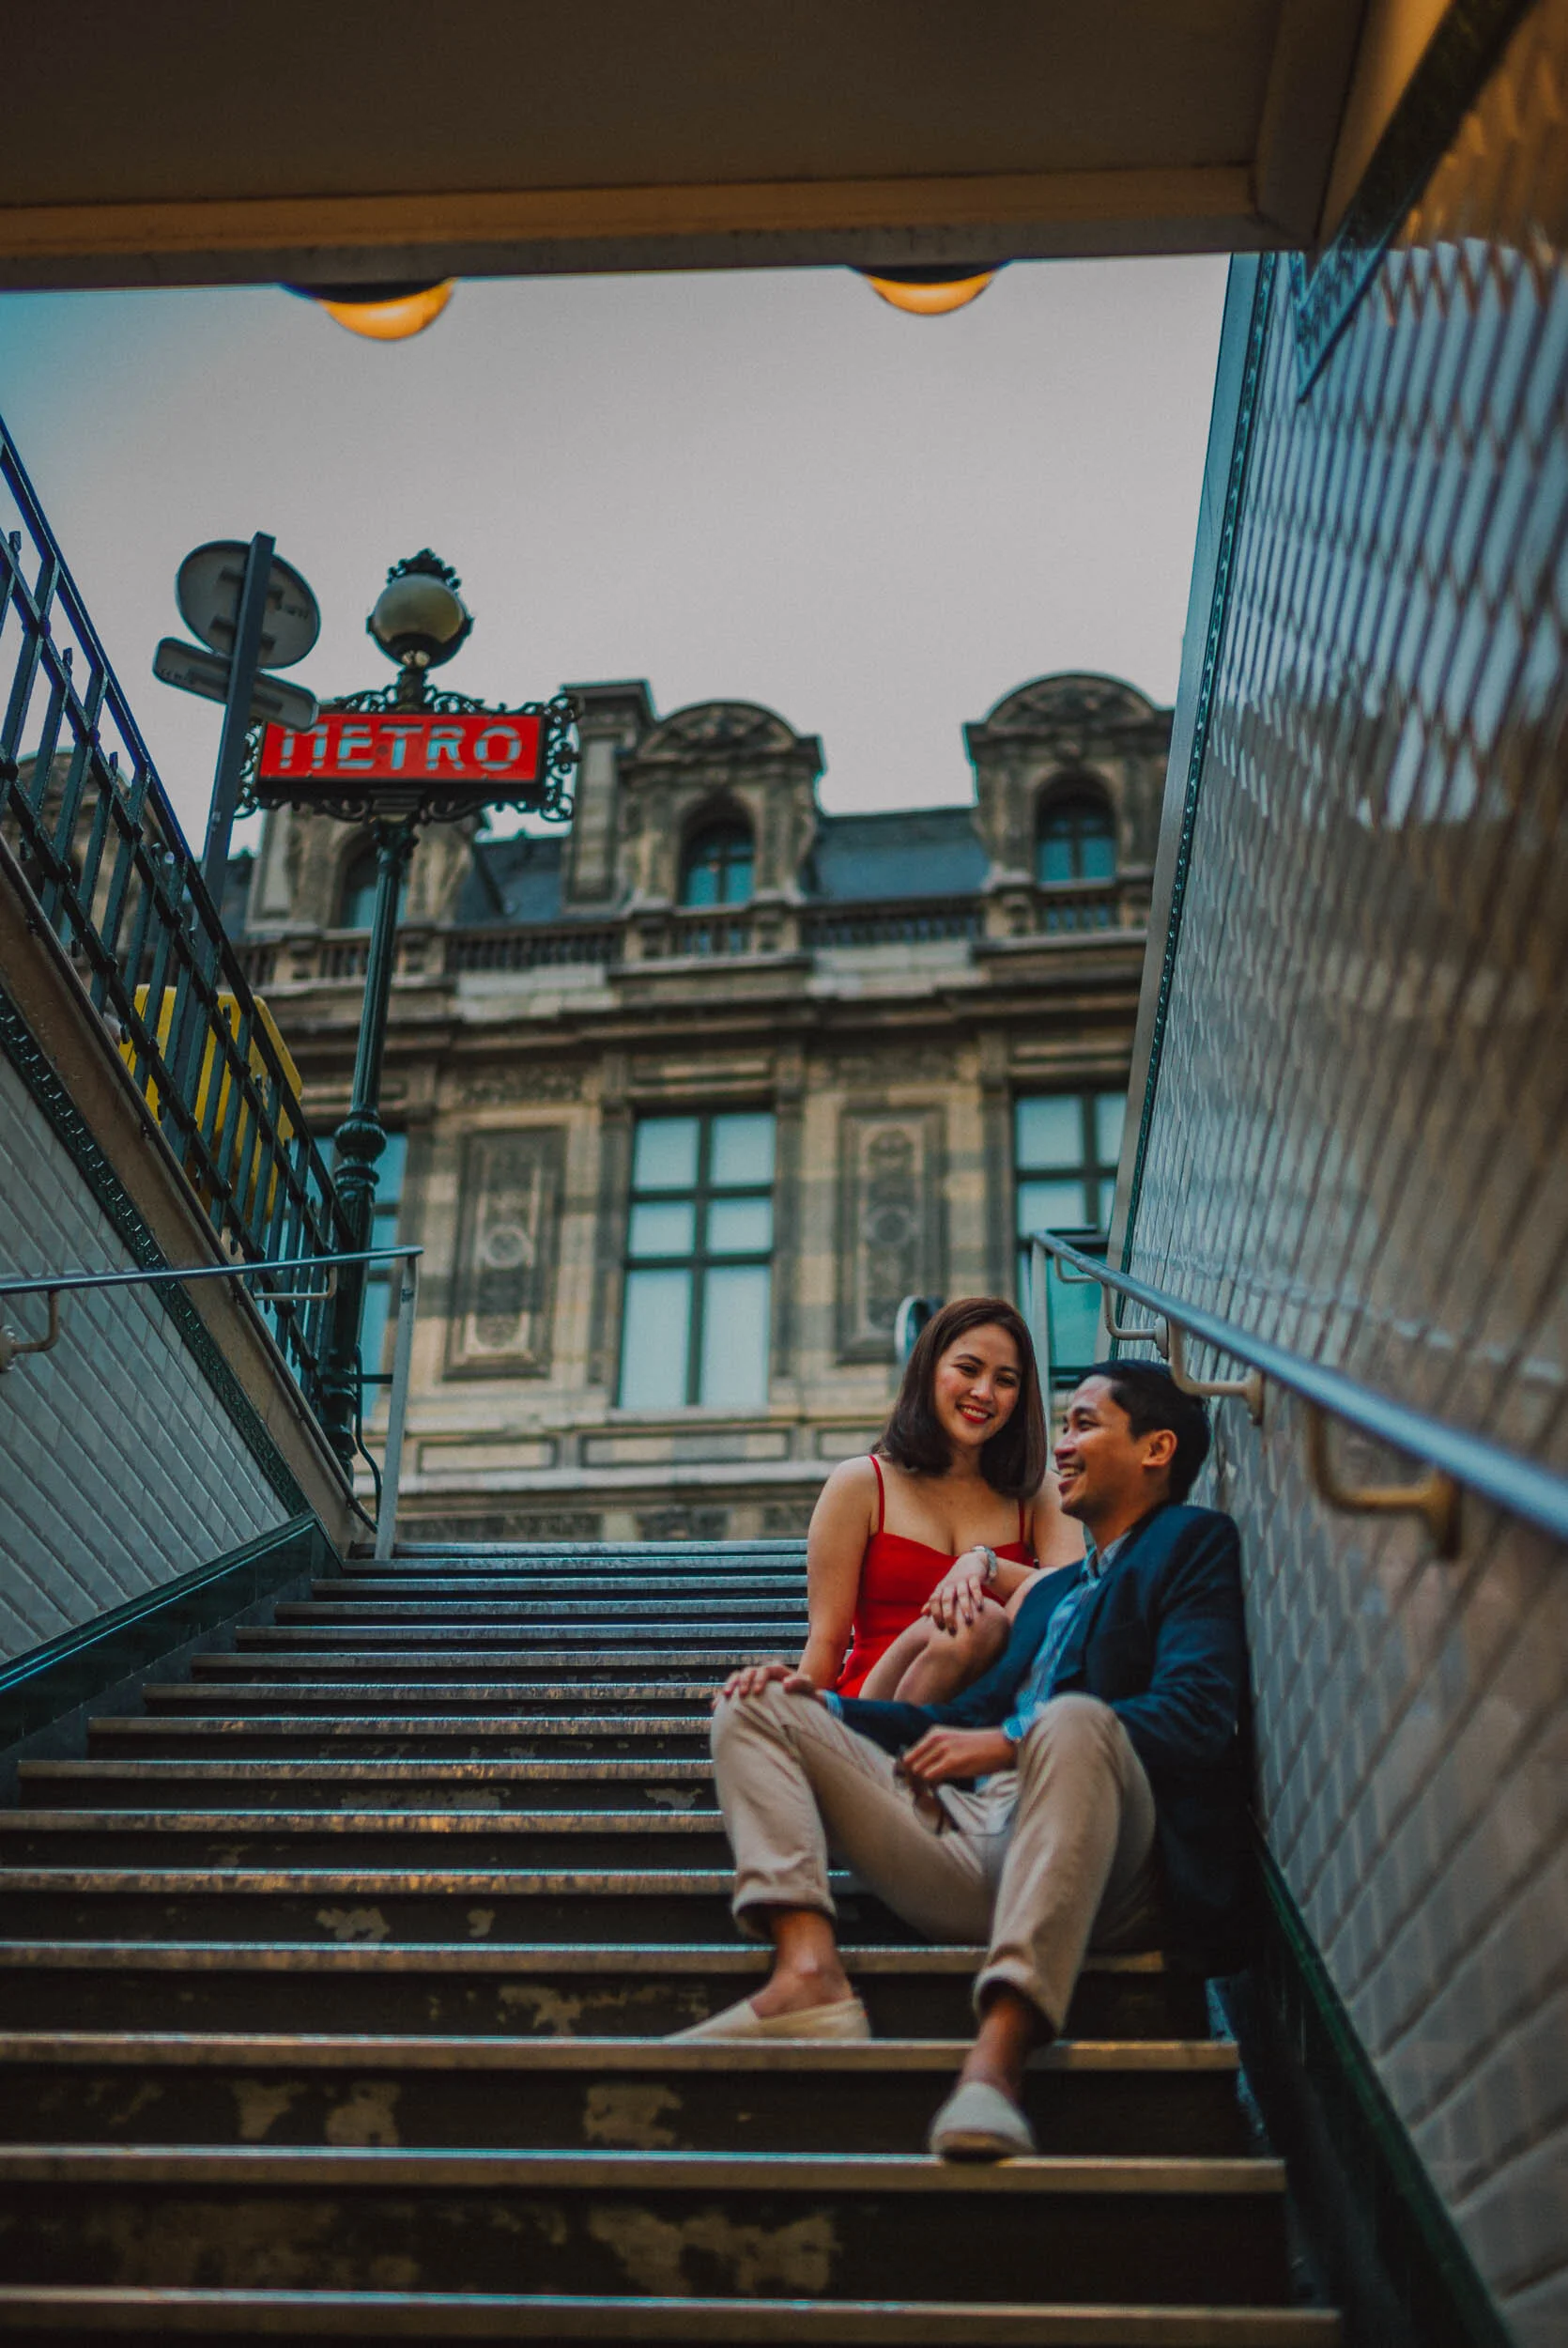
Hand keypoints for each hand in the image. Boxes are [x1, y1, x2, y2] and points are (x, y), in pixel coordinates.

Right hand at [718, 1659, 820, 1703]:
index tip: (756, 1692)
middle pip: (748, 1672)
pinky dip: (723, 1697)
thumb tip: (785, 1684)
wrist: (803, 1699)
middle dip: (742, 1682)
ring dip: (730, 1685)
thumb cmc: (807, 1693)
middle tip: (740, 1695)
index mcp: (776, 1671)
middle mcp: (763, 1673)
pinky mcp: (748, 1692)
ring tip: (725, 1696)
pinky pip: (732, 1691)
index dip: (759, 1679)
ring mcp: (754, 1681)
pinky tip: (715, 1706)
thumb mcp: (808, 1687)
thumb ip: (800, 1683)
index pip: (764, 1670)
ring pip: (738, 1678)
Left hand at [897, 1726, 1016, 1786]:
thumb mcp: (952, 1744)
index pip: (908, 1756)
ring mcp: (943, 1748)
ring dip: (922, 1784)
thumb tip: (919, 1773)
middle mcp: (935, 1738)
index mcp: (933, 1734)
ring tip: (931, 1790)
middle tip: (922, 1791)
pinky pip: (930, 1776)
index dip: (909, 1772)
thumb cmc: (978, 1749)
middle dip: (914, 1779)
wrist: (999, 1746)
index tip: (914, 1784)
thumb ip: (935, 1754)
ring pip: (919, 1771)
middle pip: (911, 1765)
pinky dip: (931, 1785)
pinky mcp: (952, 1760)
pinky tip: (939, 1788)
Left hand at [923, 1549, 991, 1635]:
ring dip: (964, 1607)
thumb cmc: (954, 1582)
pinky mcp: (974, 1577)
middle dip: (949, 1615)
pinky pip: (975, 1587)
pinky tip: (980, 1607)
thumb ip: (934, 1602)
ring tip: (968, 1621)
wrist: (969, 1562)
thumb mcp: (943, 1590)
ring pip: (962, 1594)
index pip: (934, 1600)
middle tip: (953, 1630)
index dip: (935, 1613)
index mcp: (941, 1589)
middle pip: (946, 1599)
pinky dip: (977, 1596)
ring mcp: (962, 1580)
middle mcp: (950, 1585)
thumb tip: (922, 1613)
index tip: (940, 1628)